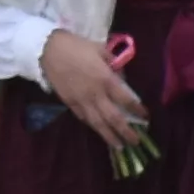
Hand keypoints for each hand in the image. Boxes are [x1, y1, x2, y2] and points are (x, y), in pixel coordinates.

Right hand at [38, 27, 146, 152]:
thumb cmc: (77, 47)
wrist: (47, 50)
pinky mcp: (69, 103)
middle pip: (114, 118)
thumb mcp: (101, 50)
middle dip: (126, 132)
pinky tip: (99, 131)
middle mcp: (95, 94)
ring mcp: (81, 101)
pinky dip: (93, 126)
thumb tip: (122, 77)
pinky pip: (84, 118)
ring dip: (109, 136)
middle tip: (136, 142)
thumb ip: (115, 64)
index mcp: (106, 80)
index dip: (137, 110)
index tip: (145, 117)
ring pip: (97, 123)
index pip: (126, 100)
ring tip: (119, 146)